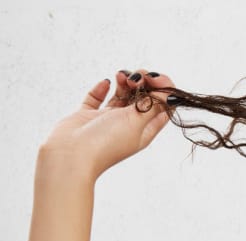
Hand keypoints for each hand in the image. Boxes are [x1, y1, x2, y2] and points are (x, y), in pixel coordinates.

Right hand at [39, 69, 174, 180]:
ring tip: (121, 75)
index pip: (162, 108)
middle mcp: (128, 125)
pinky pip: (96, 99)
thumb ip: (152, 106)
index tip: (154, 79)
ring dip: (124, 83)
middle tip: (136, 76)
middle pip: (142, 99)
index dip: (163, 90)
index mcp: (145, 131)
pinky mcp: (87, 117)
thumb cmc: (107, 142)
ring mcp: (107, 121)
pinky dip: (101, 89)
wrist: (71, 155)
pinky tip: (105, 82)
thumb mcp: (136, 122)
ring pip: (121, 96)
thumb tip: (169, 95)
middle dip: (143, 82)